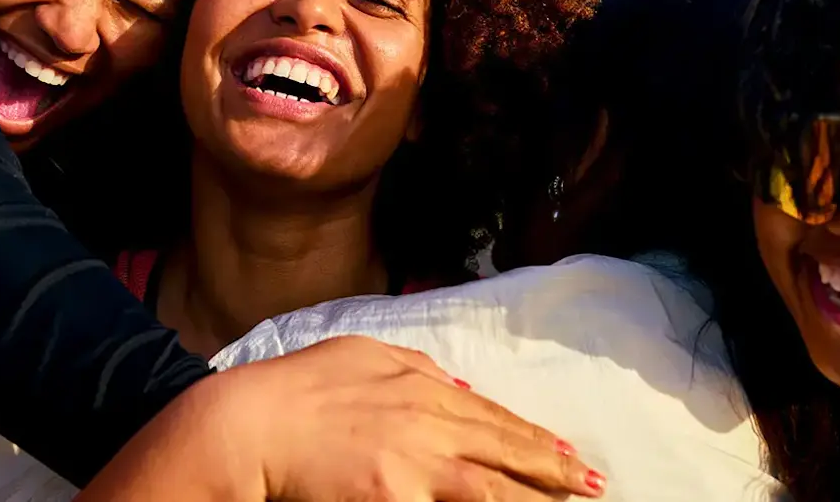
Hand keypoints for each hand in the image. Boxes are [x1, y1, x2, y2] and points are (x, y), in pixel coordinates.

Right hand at [79, 336, 604, 500]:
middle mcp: (428, 427)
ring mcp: (414, 470)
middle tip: (594, 487)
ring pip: (492, 493)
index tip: (571, 457)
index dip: (538, 442)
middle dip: (555, 474)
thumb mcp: (358, 353)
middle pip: (506, 456)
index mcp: (422, 388)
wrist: (245, 425)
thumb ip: (413, 365)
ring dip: (532, 501)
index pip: (495, 420)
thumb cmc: (296, 389)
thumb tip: (455, 383)